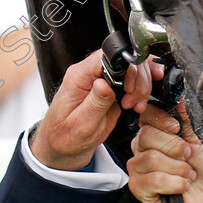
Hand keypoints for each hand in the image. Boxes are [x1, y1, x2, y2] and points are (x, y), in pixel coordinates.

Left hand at [30, 50, 163, 170]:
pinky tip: (140, 101)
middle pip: (125, 59)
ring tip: (134, 105)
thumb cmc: (65, 136)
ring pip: (133, 67)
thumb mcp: (80, 125)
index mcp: (79, 76)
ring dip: (141, 86)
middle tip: (132, 101)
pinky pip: (132, 79)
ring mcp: (102, 78)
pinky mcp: (111, 87)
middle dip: (137, 80)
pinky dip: (141, 88)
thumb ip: (94, 103)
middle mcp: (90, 73)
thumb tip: (105, 83)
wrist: (62, 146)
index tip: (128, 89)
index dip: (125, 68)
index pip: (106, 56)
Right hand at [128, 103, 202, 202]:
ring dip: (178, 168)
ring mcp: (138, 168)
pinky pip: (153, 180)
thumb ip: (187, 119)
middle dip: (174, 147)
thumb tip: (181, 98)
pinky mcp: (138, 189)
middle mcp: (142, 147)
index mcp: (155, 131)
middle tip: (188, 156)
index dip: (160, 120)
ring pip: (151, 159)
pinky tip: (181, 186)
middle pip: (146, 136)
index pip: (145, 115)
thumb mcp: (199, 139)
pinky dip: (174, 183)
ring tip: (188, 174)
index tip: (176, 127)